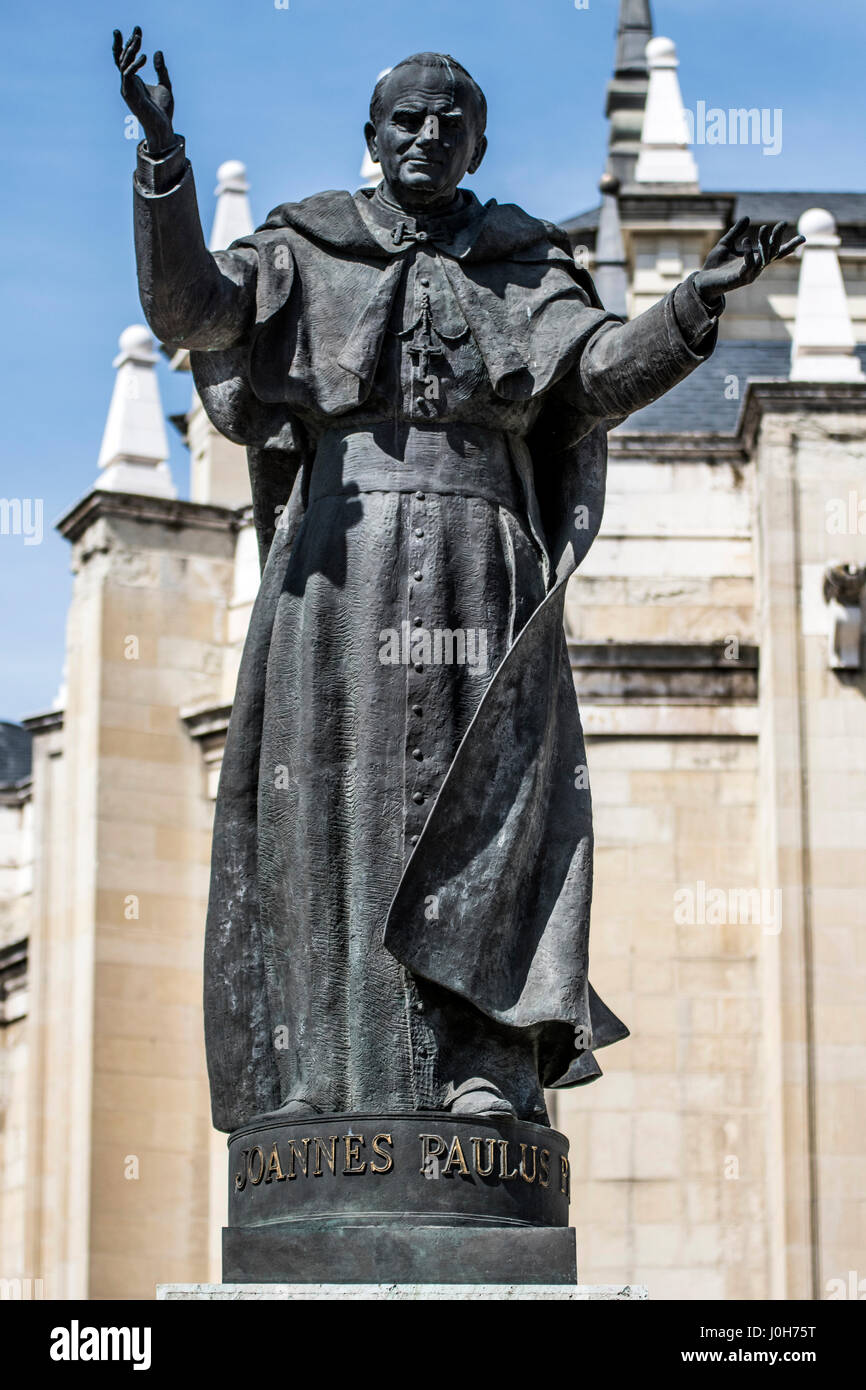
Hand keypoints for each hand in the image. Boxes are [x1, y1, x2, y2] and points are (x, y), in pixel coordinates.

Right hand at [112, 26, 174, 154]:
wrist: (163, 128)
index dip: (128, 43)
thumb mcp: (165, 86)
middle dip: (128, 42)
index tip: (136, 30)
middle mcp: (127, 83)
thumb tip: (158, 52)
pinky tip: (145, 57)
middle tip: (137, 29)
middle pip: (121, 58)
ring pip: (123, 64)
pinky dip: (134, 64)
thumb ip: (161, 70)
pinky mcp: (130, 94)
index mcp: (134, 81)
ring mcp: (127, 89)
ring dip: (131, 50)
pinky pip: (127, 74)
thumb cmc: (163, 111)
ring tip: (140, 39)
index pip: (125, 59)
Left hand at [694, 217, 804, 301]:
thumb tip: (747, 218)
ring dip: (765, 243)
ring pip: (764, 259)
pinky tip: (746, 240)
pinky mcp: (739, 279)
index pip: (776, 252)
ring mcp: (749, 274)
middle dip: (778, 238)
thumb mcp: (726, 244)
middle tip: (781, 224)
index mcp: (755, 259)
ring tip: (763, 228)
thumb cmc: (715, 265)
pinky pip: (748, 265)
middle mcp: (756, 267)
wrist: (702, 281)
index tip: (804, 237)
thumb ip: (736, 232)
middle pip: (773, 253)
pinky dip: (749, 252)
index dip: (789, 245)